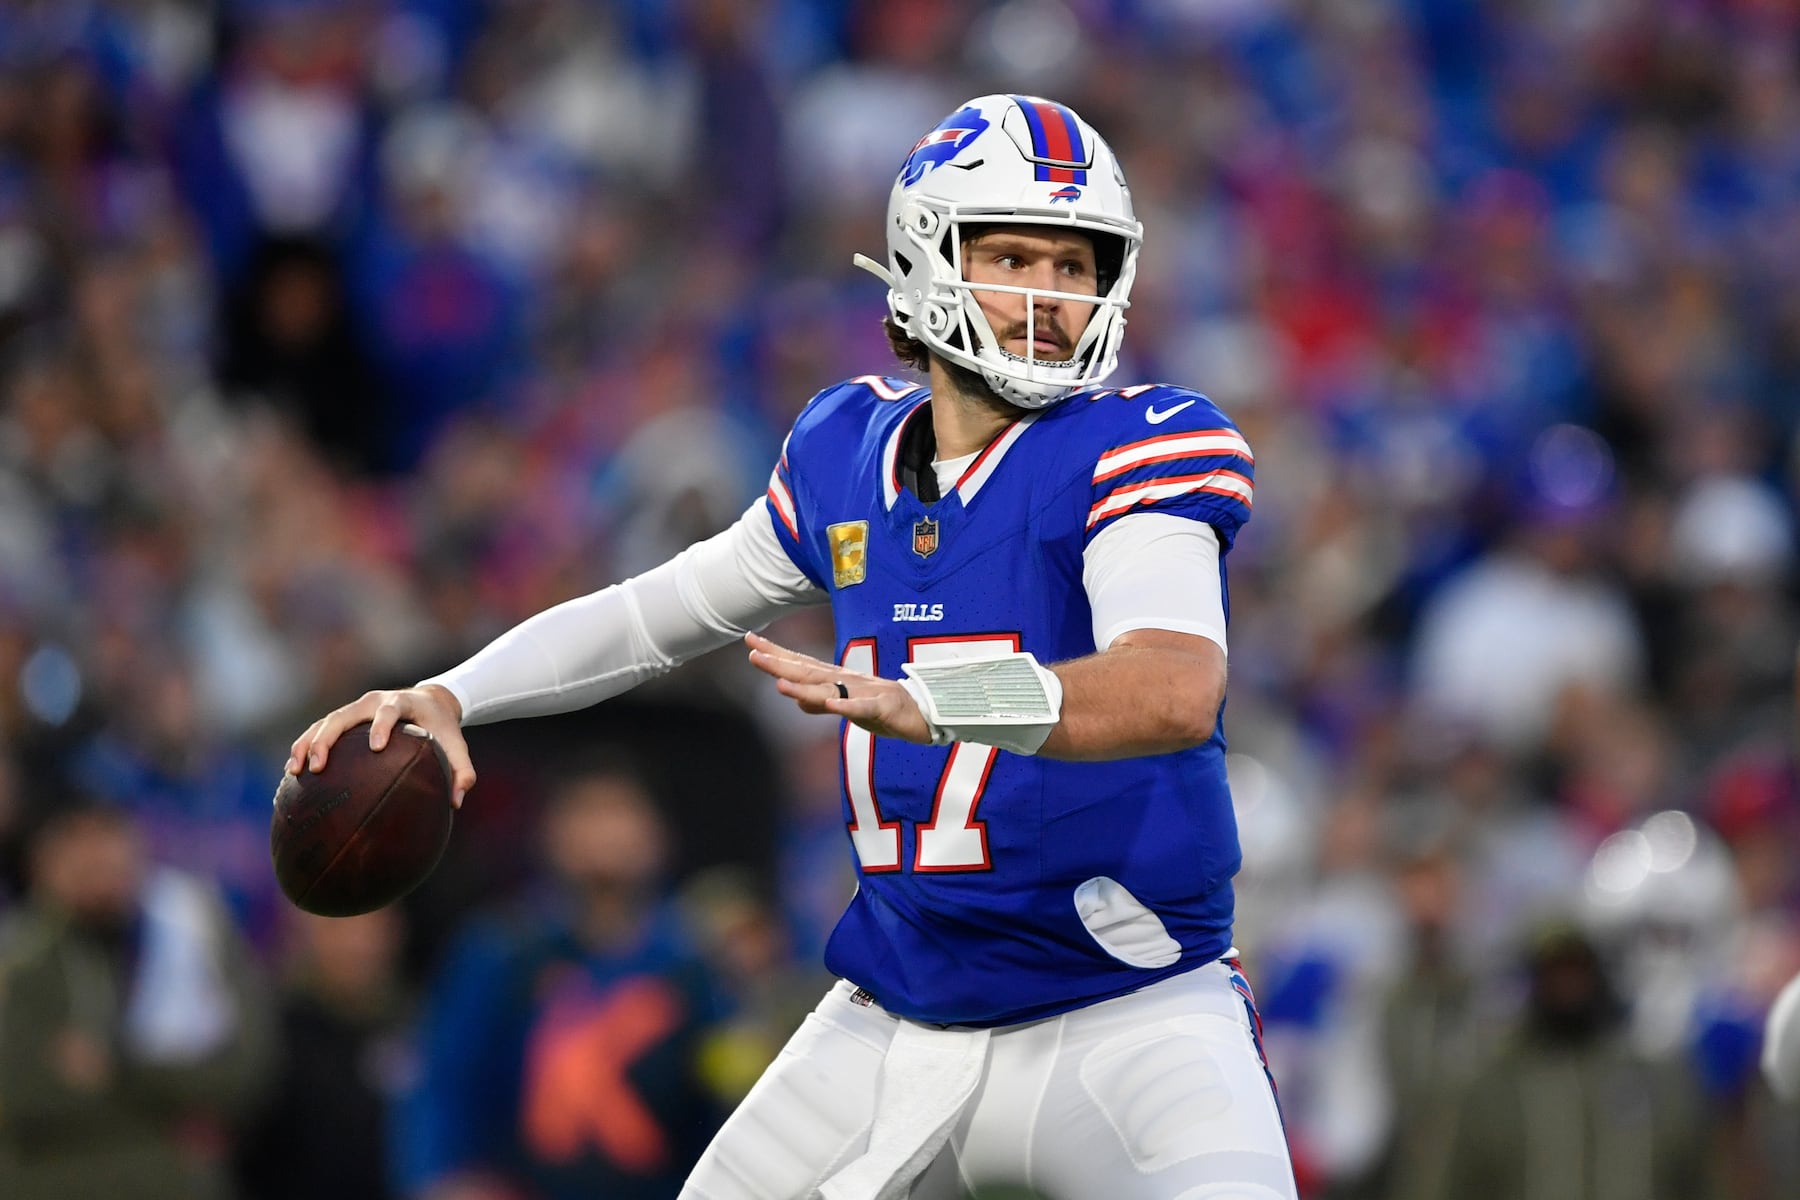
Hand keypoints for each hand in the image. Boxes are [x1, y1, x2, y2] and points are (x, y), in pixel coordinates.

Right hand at [286, 684, 476, 807]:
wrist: (429, 701)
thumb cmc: (441, 726)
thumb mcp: (455, 743)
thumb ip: (462, 769)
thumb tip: (457, 801)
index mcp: (400, 702)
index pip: (389, 711)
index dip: (382, 726)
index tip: (376, 747)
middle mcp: (372, 701)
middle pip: (343, 715)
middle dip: (327, 739)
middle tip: (318, 767)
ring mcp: (354, 709)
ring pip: (324, 723)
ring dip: (307, 744)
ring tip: (295, 771)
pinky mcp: (344, 719)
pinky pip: (318, 730)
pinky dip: (304, 747)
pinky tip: (293, 773)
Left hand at [746, 632, 933, 743]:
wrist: (926, 713)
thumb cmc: (886, 709)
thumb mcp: (849, 707)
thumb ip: (822, 704)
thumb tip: (795, 700)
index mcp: (839, 680)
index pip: (801, 664)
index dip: (776, 654)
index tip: (750, 642)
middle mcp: (847, 681)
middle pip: (809, 672)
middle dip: (780, 664)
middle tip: (752, 653)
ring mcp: (864, 693)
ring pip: (830, 690)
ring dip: (804, 687)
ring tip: (779, 683)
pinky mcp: (883, 708)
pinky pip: (861, 707)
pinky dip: (845, 706)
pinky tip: (830, 705)